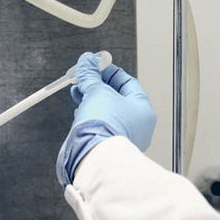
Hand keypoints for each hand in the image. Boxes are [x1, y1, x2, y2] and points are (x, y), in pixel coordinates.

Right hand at [55, 52, 155, 184]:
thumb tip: (86, 61)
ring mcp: (125, 136)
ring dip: (91, 98)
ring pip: (107, 111)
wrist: (94, 157)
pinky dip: (91, 114)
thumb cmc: (104, 125)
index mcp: (143, 109)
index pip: (128, 83)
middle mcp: (138, 124)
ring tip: (77, 90)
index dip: (109, 72)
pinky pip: (102, 125)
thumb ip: (91, 75)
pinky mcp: (110, 146)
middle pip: (116, 97)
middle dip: (97, 85)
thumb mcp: (97, 92)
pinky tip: (80, 109)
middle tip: (82, 77)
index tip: (94, 65)